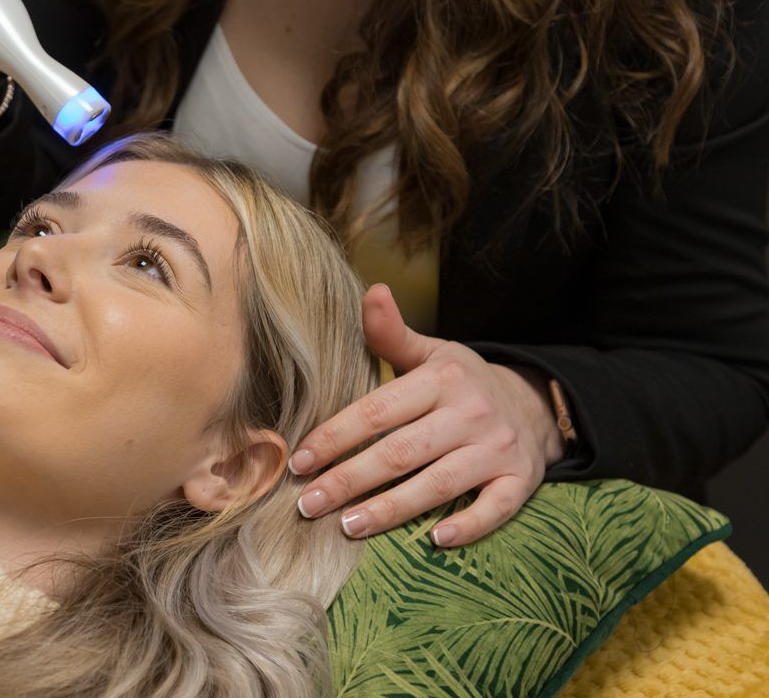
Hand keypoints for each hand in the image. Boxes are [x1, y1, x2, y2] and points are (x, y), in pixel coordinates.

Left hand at [290, 283, 566, 546]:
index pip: (378, 410)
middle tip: (309, 503)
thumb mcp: (431, 353)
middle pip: (402, 451)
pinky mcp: (522, 480)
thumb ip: (391, 333)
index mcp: (441, 379)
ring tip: (349, 527)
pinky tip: (435, 540)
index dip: (336, 436)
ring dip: (393, 508)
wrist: (535, 403)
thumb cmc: (463, 383)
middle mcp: (470, 412)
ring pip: (440, 483)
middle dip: (351, 479)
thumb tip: (372, 293)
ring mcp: (497, 448)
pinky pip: (496, 507)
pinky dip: (468, 525)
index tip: (299, 460)